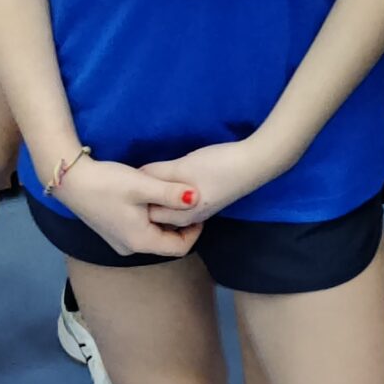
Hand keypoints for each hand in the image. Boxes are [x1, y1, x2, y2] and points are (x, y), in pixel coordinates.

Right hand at [55, 157, 200, 257]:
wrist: (71, 181)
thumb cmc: (107, 183)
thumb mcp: (143, 185)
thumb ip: (171, 193)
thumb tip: (197, 199)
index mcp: (140, 241)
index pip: (179, 248)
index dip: (195, 231)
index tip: (198, 208)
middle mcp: (130, 247)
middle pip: (167, 243)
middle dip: (181, 224)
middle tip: (188, 200)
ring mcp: (120, 240)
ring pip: (154, 235)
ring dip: (166, 219)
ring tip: (172, 196)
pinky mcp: (114, 230)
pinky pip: (142, 229)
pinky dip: (152, 217)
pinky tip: (151, 197)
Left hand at [140, 139, 280, 227]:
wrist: (254, 163)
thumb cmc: (217, 166)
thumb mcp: (181, 166)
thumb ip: (156, 174)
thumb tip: (134, 176)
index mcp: (179, 216)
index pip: (146, 212)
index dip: (136, 196)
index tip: (129, 179)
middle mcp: (188, 219)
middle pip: (156, 214)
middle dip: (146, 199)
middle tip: (137, 178)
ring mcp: (200, 212)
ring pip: (169, 209)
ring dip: (159, 196)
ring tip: (153, 177)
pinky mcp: (208, 201)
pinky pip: (180, 204)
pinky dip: (172, 195)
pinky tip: (173, 179)